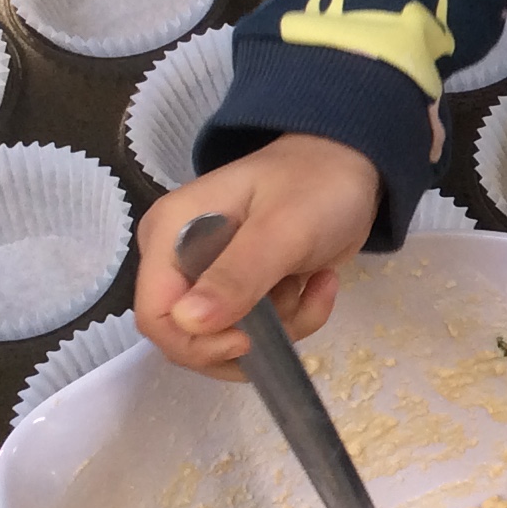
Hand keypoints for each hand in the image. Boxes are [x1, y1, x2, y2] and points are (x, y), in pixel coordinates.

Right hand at [132, 133, 382, 376]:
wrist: (350, 165)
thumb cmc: (315, 185)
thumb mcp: (282, 229)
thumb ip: (237, 275)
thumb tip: (188, 323)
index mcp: (169, 234)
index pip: (155, 315)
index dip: (196, 343)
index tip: (248, 340)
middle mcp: (178, 258)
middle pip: (190, 335)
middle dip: (248, 337)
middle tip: (297, 305)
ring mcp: (208, 275)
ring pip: (228, 337)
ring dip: (282, 326)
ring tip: (316, 284)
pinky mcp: (239, 288)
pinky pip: (256, 328)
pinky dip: (295, 317)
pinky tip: (321, 281)